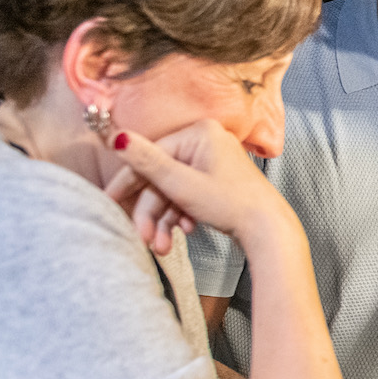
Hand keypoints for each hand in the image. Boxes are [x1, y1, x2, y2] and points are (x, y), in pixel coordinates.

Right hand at [103, 121, 290, 254]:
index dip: (128, 183)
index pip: (151, 156)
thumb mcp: (182, 185)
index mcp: (199, 133)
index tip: (108, 201)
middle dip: (151, 212)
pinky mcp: (219, 180)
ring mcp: (215, 161)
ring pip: (174, 190)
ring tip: (163, 246)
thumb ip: (147, 162)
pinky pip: (189, 194)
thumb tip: (117, 137)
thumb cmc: (233, 205)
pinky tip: (186, 231)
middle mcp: (207, 142)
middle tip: (144, 237)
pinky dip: (182, 214)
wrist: (269, 230)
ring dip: (164, 219)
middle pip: (162, 177)